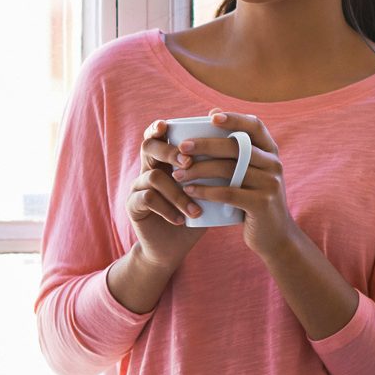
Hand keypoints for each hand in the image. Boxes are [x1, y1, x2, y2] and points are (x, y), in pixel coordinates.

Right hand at [124, 120, 207, 267]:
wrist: (175, 249)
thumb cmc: (195, 215)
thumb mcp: (207, 190)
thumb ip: (218, 168)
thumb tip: (242, 142)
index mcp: (164, 161)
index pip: (157, 136)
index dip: (158, 128)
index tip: (167, 125)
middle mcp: (147, 169)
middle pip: (148, 147)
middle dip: (169, 151)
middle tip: (188, 162)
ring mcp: (137, 187)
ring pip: (153, 176)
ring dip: (178, 193)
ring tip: (195, 209)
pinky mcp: (133, 206)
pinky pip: (147, 198)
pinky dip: (168, 208)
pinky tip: (181, 219)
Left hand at [167, 111, 297, 257]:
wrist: (274, 236)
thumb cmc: (253, 197)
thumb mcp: (250, 170)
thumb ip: (236, 147)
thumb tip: (212, 110)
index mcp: (270, 151)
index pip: (255, 125)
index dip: (234, 118)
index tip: (210, 117)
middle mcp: (274, 164)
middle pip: (236, 146)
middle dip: (205, 145)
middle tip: (180, 149)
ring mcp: (270, 184)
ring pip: (229, 169)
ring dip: (199, 170)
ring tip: (177, 174)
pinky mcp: (262, 204)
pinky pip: (228, 193)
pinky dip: (205, 191)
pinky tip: (189, 191)